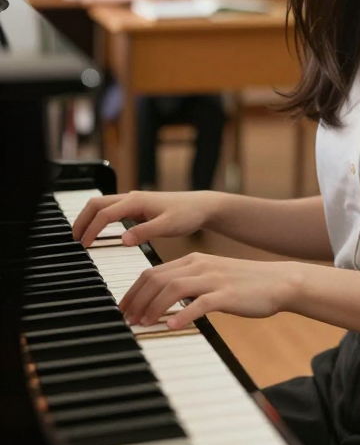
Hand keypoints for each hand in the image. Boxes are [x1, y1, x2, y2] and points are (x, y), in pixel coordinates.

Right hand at [72, 190, 216, 247]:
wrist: (201, 207)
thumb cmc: (187, 214)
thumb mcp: (168, 226)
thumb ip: (145, 233)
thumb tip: (123, 240)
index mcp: (136, 201)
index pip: (105, 214)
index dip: (92, 229)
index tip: (84, 245)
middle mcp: (131, 198)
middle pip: (96, 204)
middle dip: (82, 220)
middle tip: (73, 239)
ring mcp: (133, 202)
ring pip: (102, 205)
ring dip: (89, 218)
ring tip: (81, 236)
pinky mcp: (137, 208)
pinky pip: (111, 211)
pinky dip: (99, 219)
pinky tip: (99, 232)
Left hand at [118, 252, 297, 328]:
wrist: (278, 281)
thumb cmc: (244, 284)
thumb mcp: (212, 278)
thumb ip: (189, 286)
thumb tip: (164, 304)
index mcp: (193, 261)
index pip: (153, 272)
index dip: (133, 291)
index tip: (124, 309)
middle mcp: (200, 266)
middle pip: (157, 278)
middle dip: (136, 300)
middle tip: (127, 320)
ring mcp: (213, 279)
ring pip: (173, 288)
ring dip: (153, 307)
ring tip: (143, 324)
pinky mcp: (227, 294)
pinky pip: (200, 303)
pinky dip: (183, 314)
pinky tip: (173, 326)